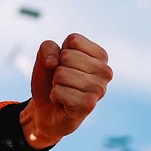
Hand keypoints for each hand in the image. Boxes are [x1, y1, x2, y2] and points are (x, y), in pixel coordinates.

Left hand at [20, 33, 111, 148]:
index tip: (65, 65)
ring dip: (56, 83)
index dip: (60, 52)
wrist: (46, 110)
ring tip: (64, 91)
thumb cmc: (50, 80)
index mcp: (100, 56)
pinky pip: (59, 91)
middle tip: (63, 81)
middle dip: (57, 69)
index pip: (73, 40)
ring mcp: (99, 89)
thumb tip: (53, 62)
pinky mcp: (89, 104)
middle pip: (67, 56)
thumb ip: (47, 48)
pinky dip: (55, 96)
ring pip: (62, 74)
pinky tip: (63, 102)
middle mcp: (105, 71)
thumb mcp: (45, 57)